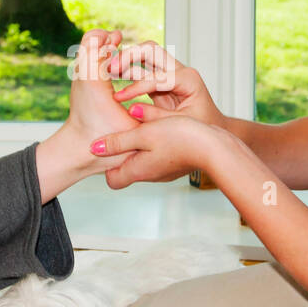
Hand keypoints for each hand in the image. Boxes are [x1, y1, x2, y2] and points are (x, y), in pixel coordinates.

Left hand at [90, 115, 218, 188]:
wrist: (214, 146)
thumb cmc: (180, 138)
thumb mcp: (143, 134)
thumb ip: (118, 142)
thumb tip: (94, 148)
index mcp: (138, 170)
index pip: (112, 180)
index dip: (107, 165)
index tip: (108, 144)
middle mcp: (150, 175)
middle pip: (127, 169)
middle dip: (122, 152)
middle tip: (123, 130)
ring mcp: (165, 171)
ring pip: (143, 161)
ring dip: (139, 145)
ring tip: (143, 126)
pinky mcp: (176, 163)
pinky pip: (158, 156)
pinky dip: (155, 144)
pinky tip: (161, 128)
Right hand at [106, 40, 227, 129]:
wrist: (210, 127)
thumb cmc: (202, 128)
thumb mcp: (181, 126)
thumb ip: (157, 118)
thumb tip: (131, 109)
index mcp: (188, 79)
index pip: (158, 76)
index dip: (136, 87)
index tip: (118, 98)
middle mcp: (179, 70)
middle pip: (150, 50)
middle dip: (128, 56)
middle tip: (109, 69)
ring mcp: (169, 73)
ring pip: (144, 55)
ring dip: (124, 60)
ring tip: (104, 70)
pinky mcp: (159, 80)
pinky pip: (140, 69)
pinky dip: (125, 70)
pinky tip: (110, 76)